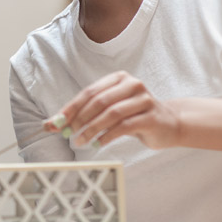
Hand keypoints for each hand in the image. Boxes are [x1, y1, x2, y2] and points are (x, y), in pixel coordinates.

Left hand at [46, 71, 179, 149]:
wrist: (170, 124)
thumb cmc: (133, 116)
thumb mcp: (108, 112)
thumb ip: (83, 115)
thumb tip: (51, 124)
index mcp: (118, 78)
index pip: (88, 92)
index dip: (71, 108)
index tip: (57, 122)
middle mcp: (132, 85)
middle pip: (99, 101)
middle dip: (80, 119)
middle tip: (68, 133)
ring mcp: (144, 100)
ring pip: (111, 114)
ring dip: (91, 129)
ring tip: (79, 141)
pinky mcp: (151, 116)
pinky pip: (124, 126)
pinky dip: (107, 136)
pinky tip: (97, 143)